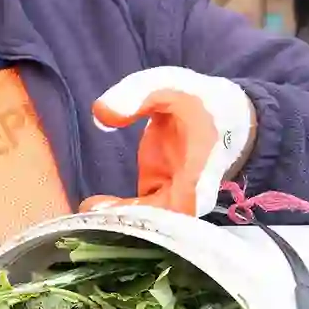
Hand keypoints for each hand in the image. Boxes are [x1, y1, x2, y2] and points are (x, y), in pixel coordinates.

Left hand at [82, 65, 256, 217]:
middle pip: (168, 220)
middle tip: (96, 213)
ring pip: (153, 220)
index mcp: (202, 163)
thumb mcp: (170, 86)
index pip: (190, 197)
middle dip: (134, 222)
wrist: (219, 113)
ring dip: (122, 220)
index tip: (132, 213)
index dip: (164, 211)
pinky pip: (141, 211)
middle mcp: (192, 188)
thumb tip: (101, 114)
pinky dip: (118, 213)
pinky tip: (91, 206)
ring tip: (88, 209)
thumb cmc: (199, 100)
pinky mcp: (158, 191)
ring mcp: (174, 192)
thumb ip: (138, 96)